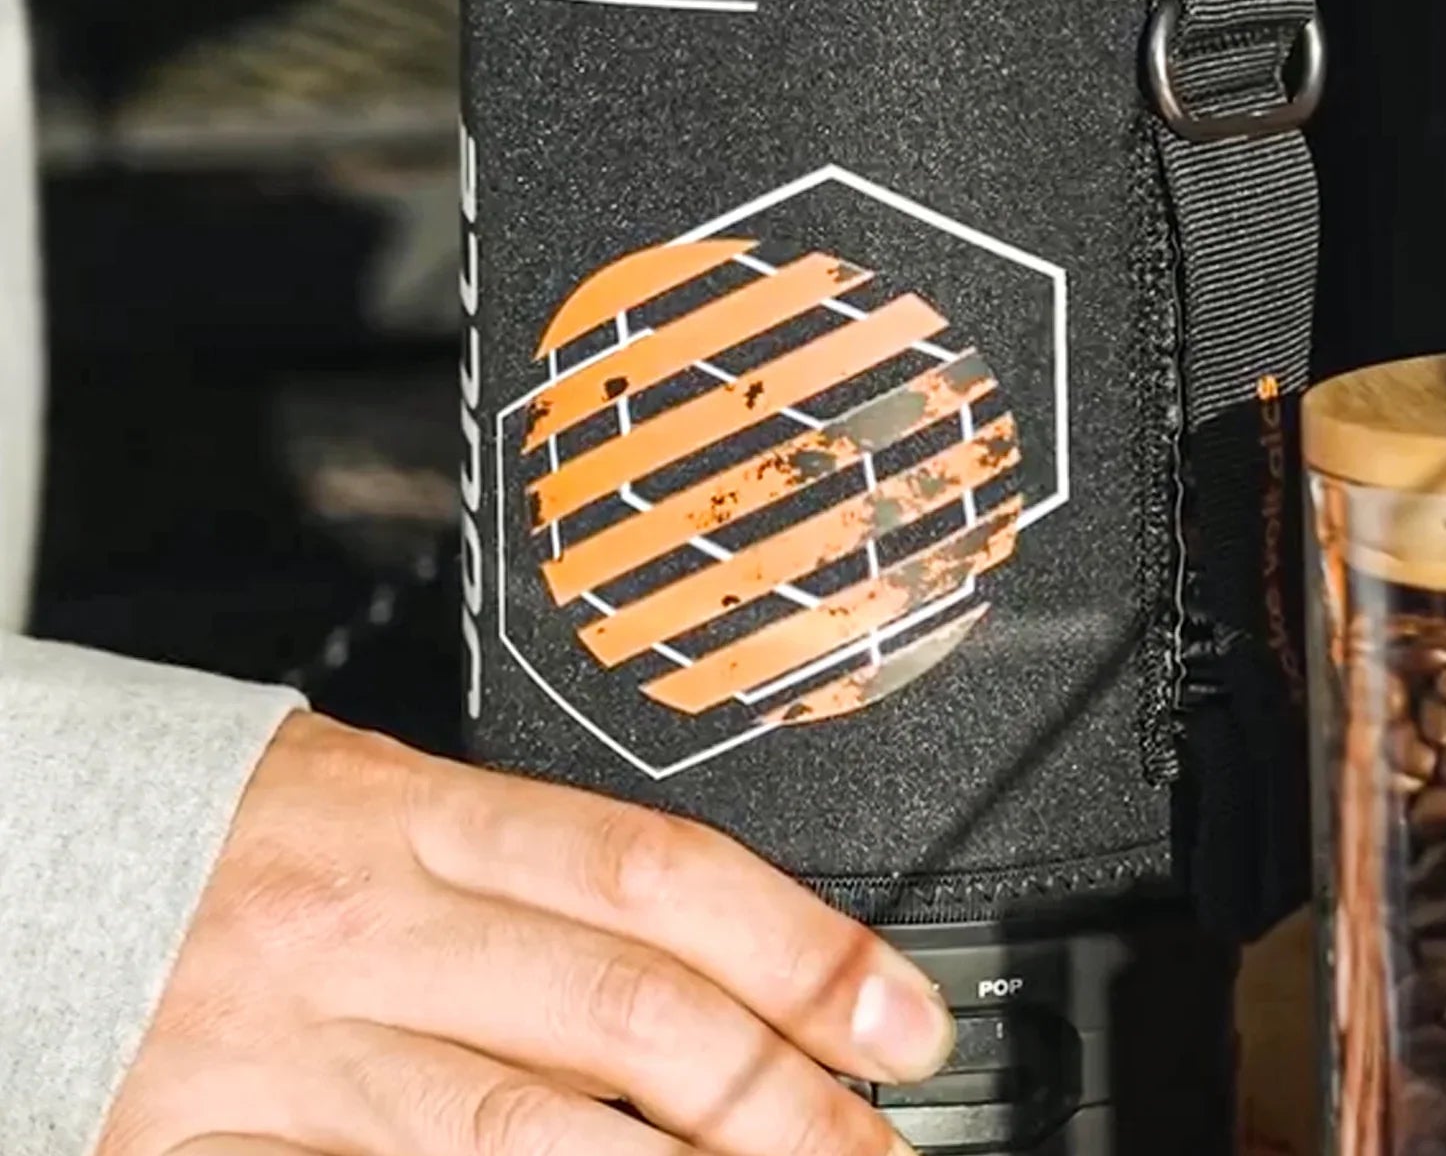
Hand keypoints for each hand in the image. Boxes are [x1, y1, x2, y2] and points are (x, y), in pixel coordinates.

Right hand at [102, 713, 952, 1155]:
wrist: (23, 844)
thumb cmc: (225, 819)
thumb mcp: (378, 789)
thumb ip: (518, 857)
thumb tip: (682, 929)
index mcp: (421, 812)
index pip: (653, 874)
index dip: (795, 944)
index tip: (895, 1009)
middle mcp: (371, 922)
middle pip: (620, 1010)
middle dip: (776, 1088)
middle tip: (882, 1141)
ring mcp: (293, 1050)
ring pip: (521, 1130)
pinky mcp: (217, 1144)